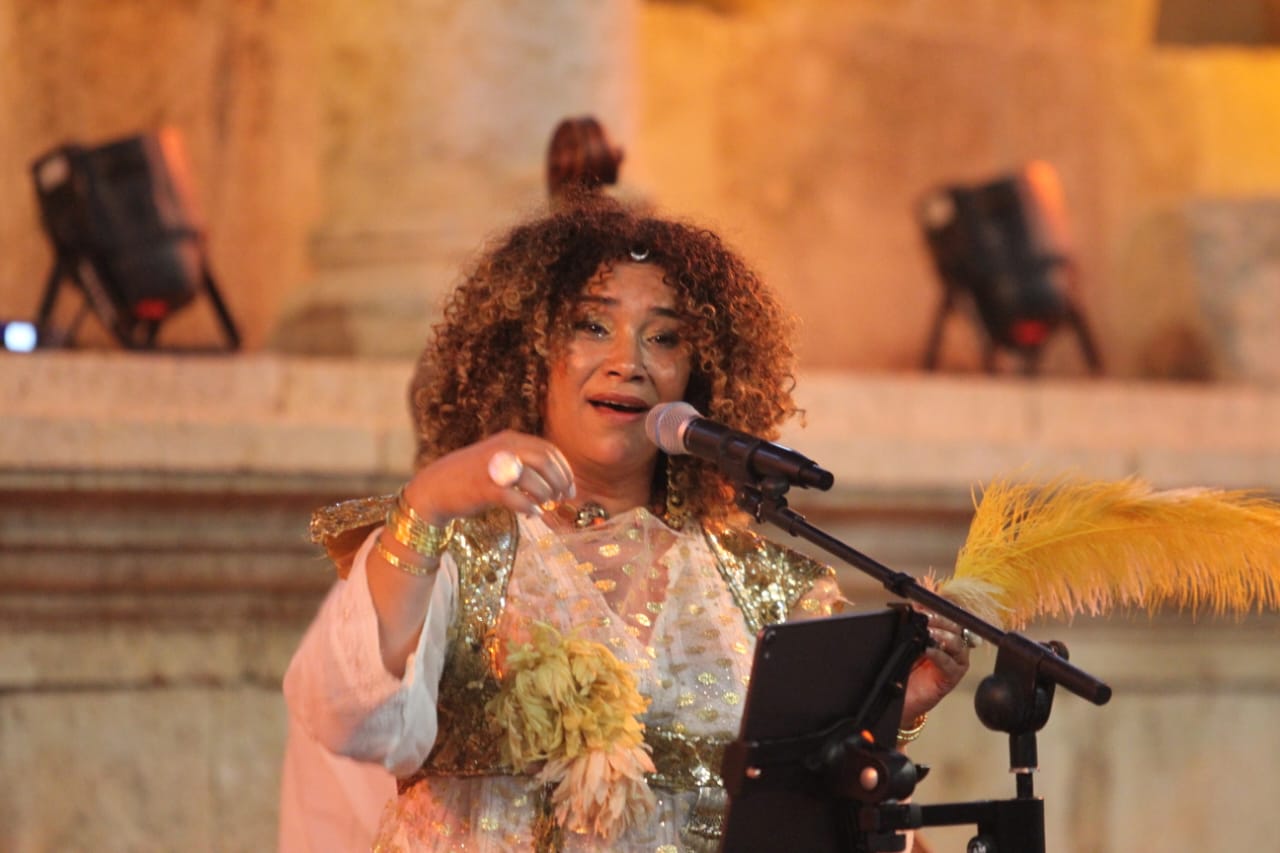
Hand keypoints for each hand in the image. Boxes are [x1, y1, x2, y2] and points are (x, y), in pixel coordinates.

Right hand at [402, 430, 575, 524]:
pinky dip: (529, 507)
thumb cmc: (473, 477)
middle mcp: (504, 449)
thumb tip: (558, 480)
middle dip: (560, 481)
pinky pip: (516, 498)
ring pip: (534, 480)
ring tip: (545, 506)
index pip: (549, 450)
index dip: (564, 470)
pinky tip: (532, 514)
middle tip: (563, 498)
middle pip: (546, 462)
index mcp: (511, 439)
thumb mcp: (501, 460)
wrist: (436, 487)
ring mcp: (494, 467)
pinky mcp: (484, 488)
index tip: (570, 488)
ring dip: (546, 495)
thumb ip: (526, 464)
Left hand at [902, 613, 971, 722]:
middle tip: (925, 618)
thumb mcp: (905, 642)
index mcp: (941, 633)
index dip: (937, 609)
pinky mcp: (951, 678)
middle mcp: (950, 646)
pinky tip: (929, 651)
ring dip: (942, 636)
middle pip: (955, 626)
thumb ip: (911, 625)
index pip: (947, 615)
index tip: (922, 605)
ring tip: (928, 634)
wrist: (896, 696)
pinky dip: (941, 656)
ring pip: (958, 643)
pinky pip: (952, 665)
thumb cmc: (902, 668)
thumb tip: (913, 605)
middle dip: (941, 620)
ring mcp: (953, 662)